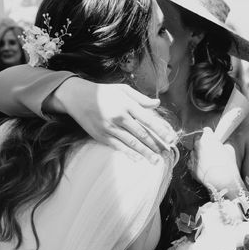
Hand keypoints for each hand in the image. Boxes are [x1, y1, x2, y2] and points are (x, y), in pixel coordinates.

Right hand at [56, 79, 176, 162]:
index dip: (160, 130)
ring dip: (145, 152)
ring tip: (155, 160)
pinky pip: (118, 147)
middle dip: (155, 144)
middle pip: (142, 133)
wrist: (77, 97)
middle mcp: (119, 116)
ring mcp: (110, 128)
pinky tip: (138, 159)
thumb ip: (140, 98)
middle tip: (166, 153)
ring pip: (131, 142)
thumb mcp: (122, 90)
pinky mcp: (102, 136)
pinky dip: (129, 153)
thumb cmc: (103, 92)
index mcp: (127, 104)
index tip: (171, 138)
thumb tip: (157, 104)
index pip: (148, 119)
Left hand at [188, 127, 240, 193]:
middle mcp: (197, 145)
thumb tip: (222, 144)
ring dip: (199, 153)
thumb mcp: (230, 149)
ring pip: (194, 151)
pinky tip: (205, 168)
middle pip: (198, 139)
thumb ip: (223, 143)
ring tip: (209, 161)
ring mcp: (192, 156)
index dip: (211, 134)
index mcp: (207, 138)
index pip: (207, 130)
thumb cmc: (227, 165)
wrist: (222, 182)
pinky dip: (197, 163)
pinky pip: (192, 161)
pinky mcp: (190, 166)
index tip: (213, 138)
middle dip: (203, 142)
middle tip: (210, 149)